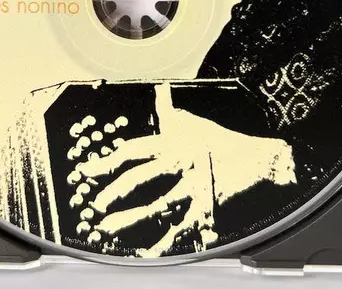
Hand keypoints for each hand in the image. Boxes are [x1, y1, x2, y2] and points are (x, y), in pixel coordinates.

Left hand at [77, 107, 295, 256]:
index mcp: (171, 142)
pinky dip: (165, 241)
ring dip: (129, 218)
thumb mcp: (191, 119)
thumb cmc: (220, 137)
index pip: (133, 151)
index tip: (87, 170)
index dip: (108, 160)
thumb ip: (169, 108)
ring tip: (107, 227)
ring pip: (155, 203)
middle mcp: (178, 161)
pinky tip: (148, 252)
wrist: (255, 156)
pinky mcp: (205, 203)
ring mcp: (191, 184)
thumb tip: (160, 89)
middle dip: (114, 191)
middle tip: (93, 204)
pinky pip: (182, 225)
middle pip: (139, 178)